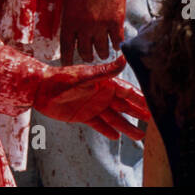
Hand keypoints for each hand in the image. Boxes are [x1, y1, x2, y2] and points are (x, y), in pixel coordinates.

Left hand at [34, 57, 149, 141]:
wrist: (40, 90)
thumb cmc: (62, 79)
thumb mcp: (86, 76)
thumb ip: (106, 71)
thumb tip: (124, 57)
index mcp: (105, 83)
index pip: (128, 91)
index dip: (141, 98)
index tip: (154, 104)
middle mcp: (102, 95)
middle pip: (124, 106)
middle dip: (138, 113)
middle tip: (153, 122)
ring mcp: (93, 106)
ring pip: (114, 118)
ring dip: (126, 126)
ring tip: (139, 136)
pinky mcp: (83, 116)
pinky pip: (99, 124)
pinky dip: (107, 130)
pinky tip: (116, 137)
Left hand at [58, 0, 125, 64]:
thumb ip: (68, 15)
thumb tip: (68, 28)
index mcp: (70, 21)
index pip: (66, 46)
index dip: (66, 58)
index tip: (67, 64)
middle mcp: (85, 27)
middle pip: (84, 52)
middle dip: (86, 56)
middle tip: (88, 56)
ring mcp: (101, 26)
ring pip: (101, 50)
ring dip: (101, 53)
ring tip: (102, 53)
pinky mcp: (116, 23)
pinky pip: (116, 41)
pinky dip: (116, 45)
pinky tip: (115, 45)